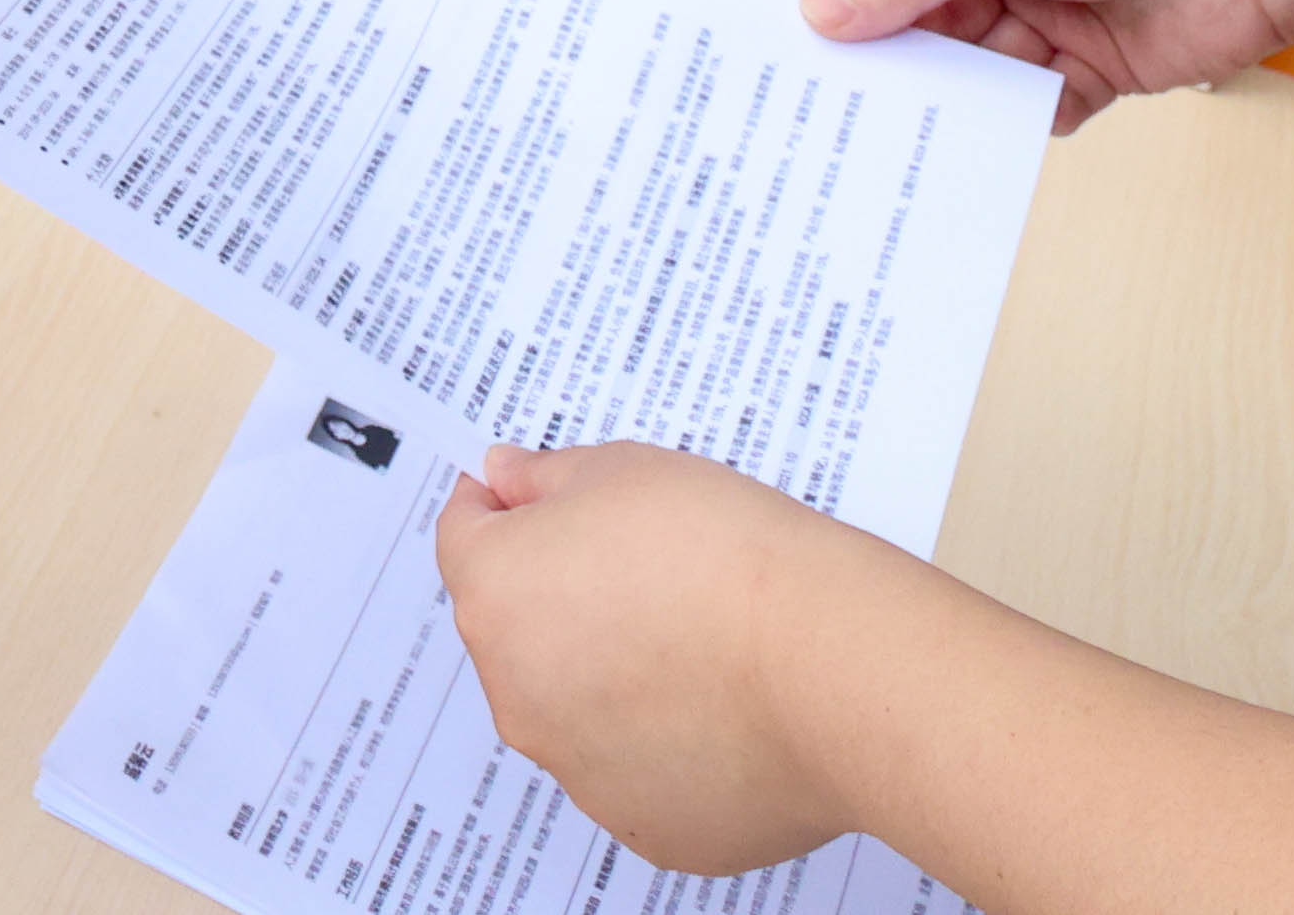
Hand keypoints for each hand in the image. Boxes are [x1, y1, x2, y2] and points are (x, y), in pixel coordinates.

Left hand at [440, 445, 888, 881]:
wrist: (828, 664)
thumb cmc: (731, 558)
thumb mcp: (623, 469)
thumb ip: (545, 478)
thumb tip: (505, 477)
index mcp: (495, 596)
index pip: (465, 539)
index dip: (504, 512)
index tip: (538, 502)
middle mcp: (516, 694)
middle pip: (518, 632)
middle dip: (562, 599)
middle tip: (647, 572)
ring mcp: (576, 770)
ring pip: (574, 708)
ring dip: (611, 677)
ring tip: (700, 643)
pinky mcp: (645, 824)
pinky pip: (636, 771)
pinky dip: (665, 743)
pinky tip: (725, 708)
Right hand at [797, 0, 1293, 125]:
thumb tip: (825, 9)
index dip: (849, 2)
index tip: (813, 59)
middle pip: (921, 19)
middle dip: (899, 60)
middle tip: (856, 112)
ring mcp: (1044, 7)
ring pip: (972, 68)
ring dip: (957, 97)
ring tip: (922, 134)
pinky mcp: (1088, 63)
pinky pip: (1030, 105)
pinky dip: (1016, 122)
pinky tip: (997, 139)